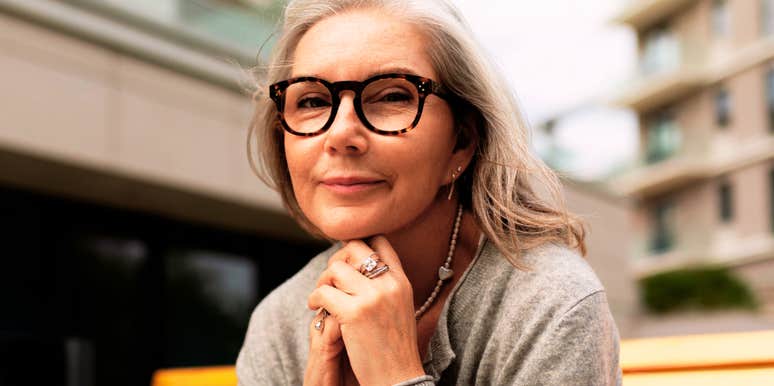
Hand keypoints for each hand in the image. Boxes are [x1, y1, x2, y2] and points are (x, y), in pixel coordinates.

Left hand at [308, 236, 426, 384]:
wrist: (398, 377)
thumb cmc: (394, 347)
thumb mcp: (399, 306)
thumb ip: (385, 285)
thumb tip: (359, 265)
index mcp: (402, 281)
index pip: (379, 241)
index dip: (358, 246)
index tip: (347, 262)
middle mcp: (390, 283)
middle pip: (354, 248)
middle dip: (337, 260)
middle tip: (330, 280)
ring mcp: (373, 297)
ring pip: (336, 268)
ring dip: (323, 280)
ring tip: (321, 298)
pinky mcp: (355, 313)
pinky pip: (324, 292)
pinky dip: (315, 299)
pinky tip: (316, 309)